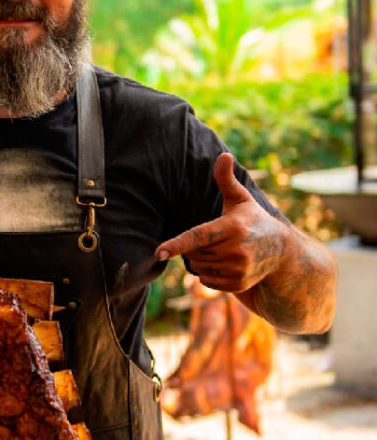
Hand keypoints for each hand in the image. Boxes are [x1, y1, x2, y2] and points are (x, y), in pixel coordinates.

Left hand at [155, 153, 286, 293]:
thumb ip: (226, 179)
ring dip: (201, 261)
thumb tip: (224, 155)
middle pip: (194, 253)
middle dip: (195, 248)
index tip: (158, 252)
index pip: (198, 236)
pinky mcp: (239, 284)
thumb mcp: (240, 199)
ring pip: (199, 269)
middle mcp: (236, 250)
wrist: (282, 251)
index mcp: (233, 227)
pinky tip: (225, 264)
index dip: (177, 244)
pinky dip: (209, 274)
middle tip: (213, 240)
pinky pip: (207, 282)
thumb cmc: (253, 220)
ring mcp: (239, 269)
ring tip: (221, 251)